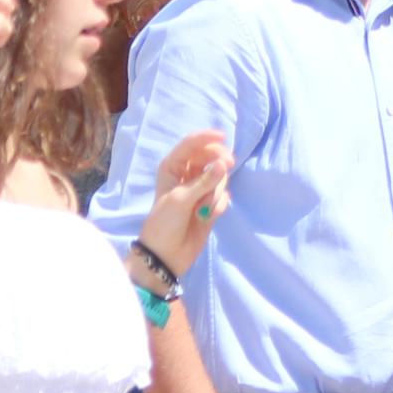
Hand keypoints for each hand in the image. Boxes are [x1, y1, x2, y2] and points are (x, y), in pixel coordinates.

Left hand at [140, 132, 235, 275]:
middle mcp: (187, 174)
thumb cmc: (165, 223)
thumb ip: (204, 181)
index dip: (207, 138)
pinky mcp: (210, 204)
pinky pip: (223, 196)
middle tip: (228, 167)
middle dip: (219, 163)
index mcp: (173, 167)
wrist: (166, 255)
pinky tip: (208, 216)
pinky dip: (218, 204)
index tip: (223, 138)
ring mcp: (200, 190)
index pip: (192, 144)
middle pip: (211, 157)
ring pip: (220, 177)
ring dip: (216, 191)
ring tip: (204, 208)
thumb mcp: (181, 199)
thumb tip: (224, 164)